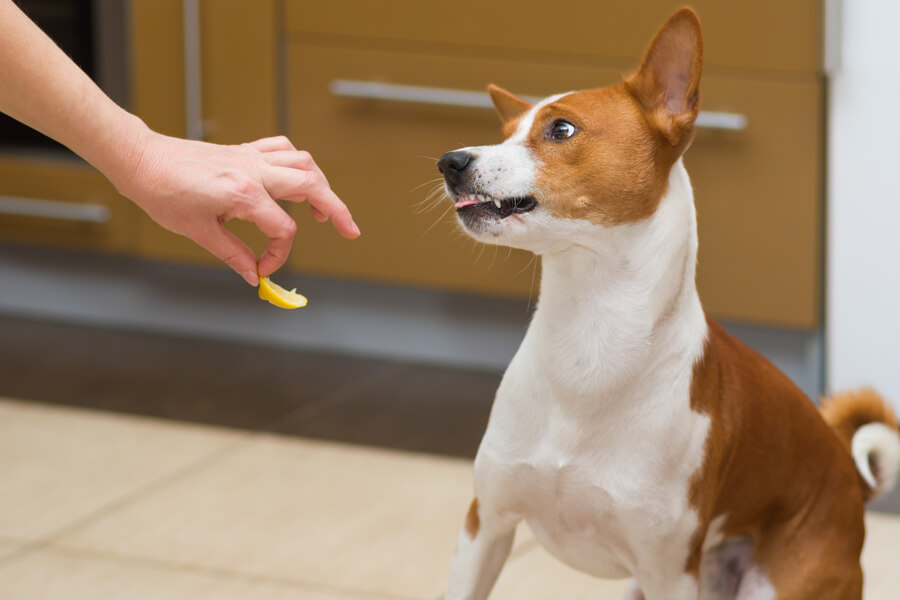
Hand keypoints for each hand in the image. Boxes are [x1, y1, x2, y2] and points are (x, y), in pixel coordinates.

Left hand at [115, 131, 358, 285]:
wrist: (141, 160)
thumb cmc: (162, 193)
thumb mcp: (199, 232)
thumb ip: (233, 254)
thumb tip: (252, 273)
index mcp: (243, 194)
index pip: (283, 229)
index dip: (278, 255)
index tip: (262, 269)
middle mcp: (253, 171)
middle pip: (313, 186)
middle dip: (337, 210)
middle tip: (350, 231)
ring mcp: (250, 157)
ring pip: (303, 163)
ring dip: (321, 185)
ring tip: (324, 209)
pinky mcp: (243, 151)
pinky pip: (282, 149)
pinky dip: (296, 163)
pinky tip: (295, 180)